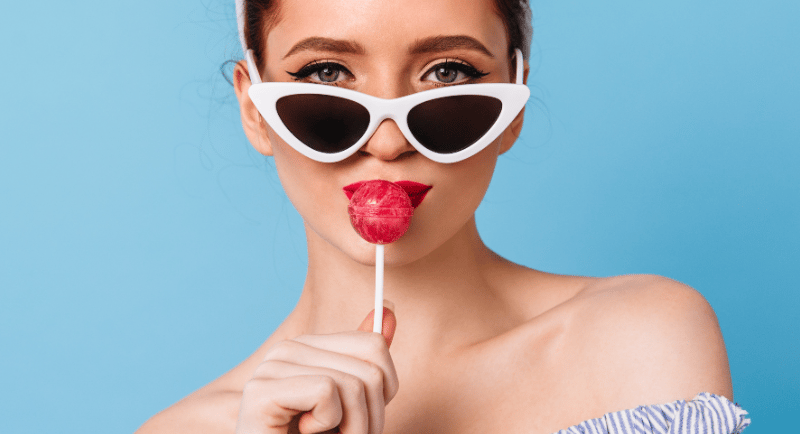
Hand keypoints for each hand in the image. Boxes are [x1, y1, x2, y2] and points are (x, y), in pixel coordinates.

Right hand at [236, 306, 397, 433]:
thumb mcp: (352, 401)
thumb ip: (368, 361)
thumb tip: (389, 311)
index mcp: (308, 346)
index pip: (373, 345)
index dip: (384, 389)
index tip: (365, 414)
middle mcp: (287, 349)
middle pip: (369, 368)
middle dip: (370, 415)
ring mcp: (270, 368)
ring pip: (352, 385)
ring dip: (353, 427)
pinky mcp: (260, 392)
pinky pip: (325, 392)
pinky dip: (326, 424)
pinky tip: (304, 432)